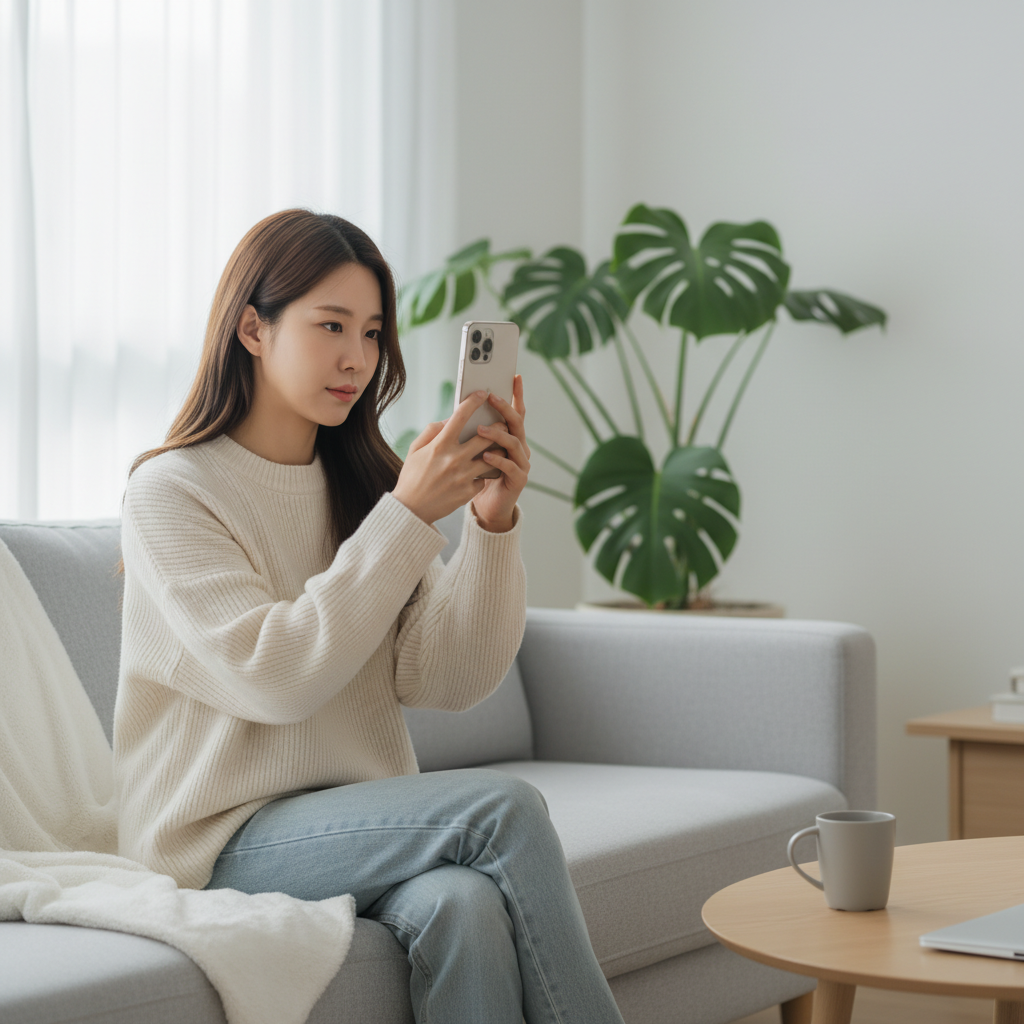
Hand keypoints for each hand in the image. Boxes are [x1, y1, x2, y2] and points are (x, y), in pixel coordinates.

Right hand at [392, 390, 496, 524]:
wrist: (411, 510)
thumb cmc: (412, 477)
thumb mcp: (415, 450)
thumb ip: (431, 431)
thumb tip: (448, 420)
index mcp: (439, 445)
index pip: (460, 417)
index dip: (473, 402)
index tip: (483, 394)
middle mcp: (454, 458)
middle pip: (485, 437)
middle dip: (497, 427)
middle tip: (502, 423)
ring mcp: (463, 476)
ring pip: (492, 458)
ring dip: (498, 450)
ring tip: (501, 446)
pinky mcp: (468, 491)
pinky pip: (484, 478)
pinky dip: (485, 473)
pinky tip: (484, 471)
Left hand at [469, 375, 529, 531]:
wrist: (485, 508)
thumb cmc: (474, 478)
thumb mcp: (465, 452)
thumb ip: (463, 435)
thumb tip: (451, 415)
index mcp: (508, 437)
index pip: (514, 412)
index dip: (516, 395)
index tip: (515, 376)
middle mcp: (518, 447)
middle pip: (516, 422)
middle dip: (505, 408)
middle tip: (491, 397)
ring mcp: (521, 463)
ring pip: (515, 443)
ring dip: (498, 434)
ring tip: (480, 429)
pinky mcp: (518, 480)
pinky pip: (510, 466)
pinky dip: (498, 459)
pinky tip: (485, 455)